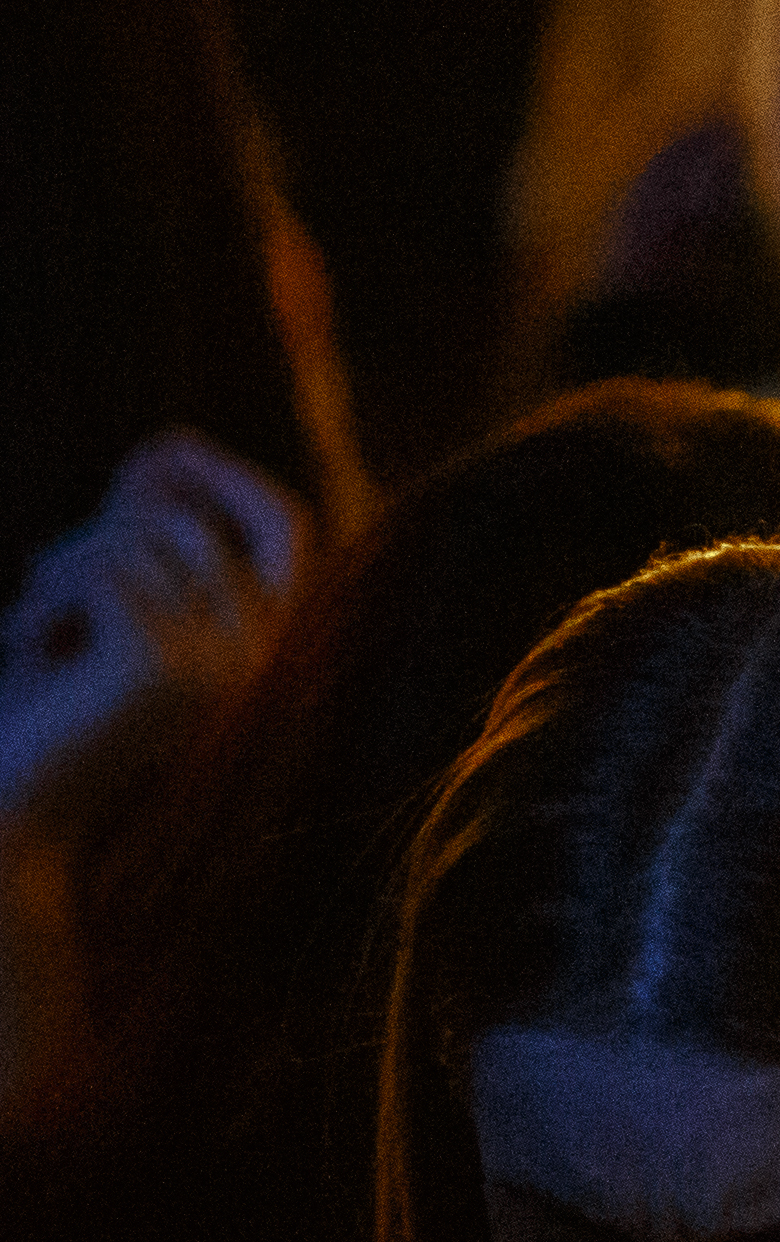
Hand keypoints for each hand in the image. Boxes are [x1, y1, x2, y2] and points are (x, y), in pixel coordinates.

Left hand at [0, 431, 305, 826]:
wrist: (9, 799)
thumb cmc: (48, 699)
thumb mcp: (105, 597)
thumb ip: (142, 528)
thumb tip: (170, 443)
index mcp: (261, 644)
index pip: (290, 527)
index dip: (232, 476)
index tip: (167, 447)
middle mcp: (258, 655)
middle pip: (188, 521)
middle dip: (107, 525)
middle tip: (47, 578)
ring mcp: (219, 664)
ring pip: (138, 541)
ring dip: (64, 564)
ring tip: (35, 620)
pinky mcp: (163, 669)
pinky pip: (105, 572)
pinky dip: (49, 594)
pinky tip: (32, 641)